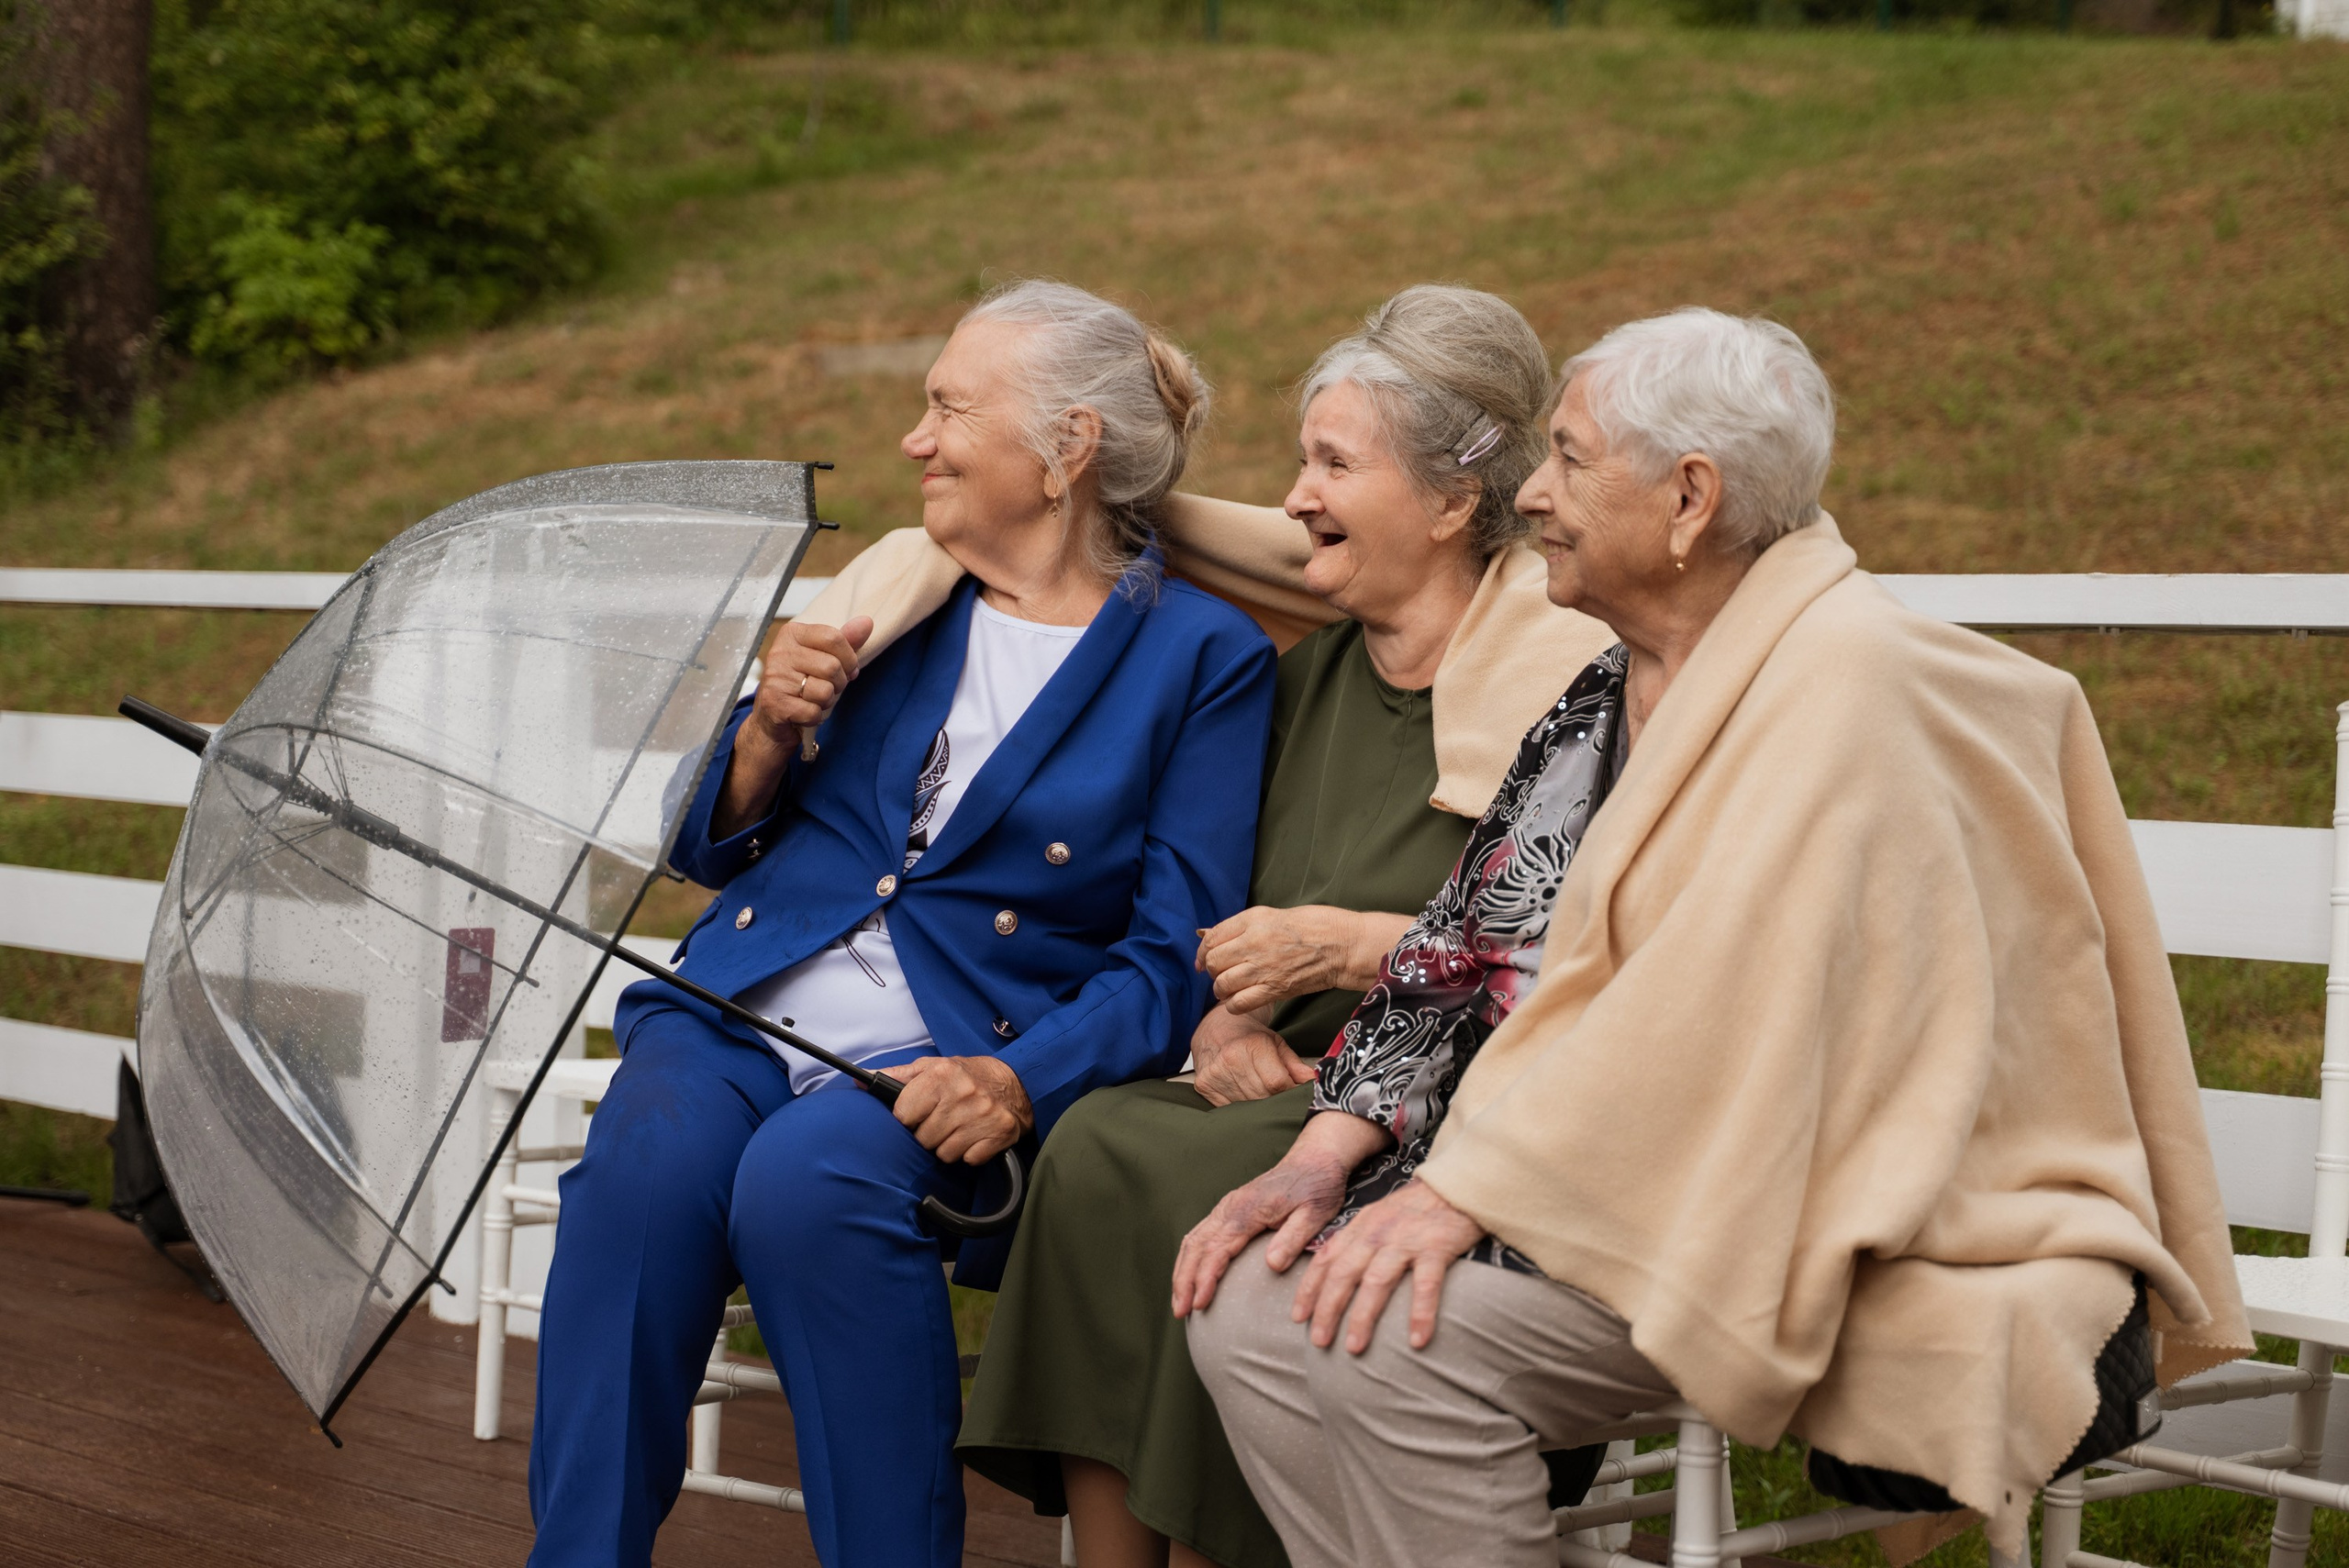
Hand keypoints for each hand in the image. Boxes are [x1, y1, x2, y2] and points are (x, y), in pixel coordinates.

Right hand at [714, 616, 874, 838]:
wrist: (773, 720)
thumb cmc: (801, 686)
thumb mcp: (824, 659)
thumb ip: (845, 641)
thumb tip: (867, 622)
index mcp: (792, 634)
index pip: (834, 637)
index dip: (848, 658)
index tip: (845, 668)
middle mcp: (779, 652)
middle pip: (833, 666)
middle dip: (838, 684)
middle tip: (825, 688)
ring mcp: (775, 678)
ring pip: (825, 690)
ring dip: (826, 702)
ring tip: (811, 700)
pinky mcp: (775, 703)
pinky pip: (814, 712)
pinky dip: (815, 717)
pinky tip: (802, 712)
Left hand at [881, 1054, 1033, 1164]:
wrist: (1015, 1081)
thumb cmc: (965, 1076)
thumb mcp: (931, 1068)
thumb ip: (896, 1076)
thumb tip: (860, 1079)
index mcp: (941, 1074)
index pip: (903, 1115)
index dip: (908, 1118)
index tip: (918, 1113)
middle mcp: (963, 1093)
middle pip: (924, 1138)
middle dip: (929, 1133)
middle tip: (942, 1120)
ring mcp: (983, 1114)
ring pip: (945, 1153)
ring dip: (949, 1145)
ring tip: (958, 1128)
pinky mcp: (999, 1132)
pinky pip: (969, 1159)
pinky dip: (970, 1152)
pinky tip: (974, 1136)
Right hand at [1171, 1111, 1389, 1317]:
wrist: (1316, 1158)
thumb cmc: (1319, 1186)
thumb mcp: (1316, 1213)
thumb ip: (1294, 1238)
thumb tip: (1272, 1265)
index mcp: (1248, 1210)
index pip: (1218, 1248)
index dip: (1205, 1277)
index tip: (1200, 1304)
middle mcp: (1231, 1207)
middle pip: (1196, 1246)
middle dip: (1184, 1280)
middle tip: (1180, 1312)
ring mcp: (1228, 1207)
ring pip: (1194, 1240)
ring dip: (1182, 1271)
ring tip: (1180, 1302)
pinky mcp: (1230, 1209)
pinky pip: (1201, 1234)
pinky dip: (1190, 1258)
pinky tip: (1191, 1276)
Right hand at [1190, 1006, 1318, 1106]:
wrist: (1215, 1030)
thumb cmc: (1249, 1036)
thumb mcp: (1276, 1043)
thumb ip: (1295, 1064)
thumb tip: (1313, 1082)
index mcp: (1252, 1045)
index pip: (1277, 1083)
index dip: (1290, 1091)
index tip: (1295, 1093)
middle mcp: (1231, 1060)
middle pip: (1263, 1096)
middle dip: (1276, 1099)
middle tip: (1280, 1096)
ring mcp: (1215, 1074)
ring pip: (1247, 1105)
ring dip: (1259, 1105)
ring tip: (1262, 1095)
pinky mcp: (1204, 1086)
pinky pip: (1229, 1108)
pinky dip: (1241, 1107)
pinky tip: (1245, 1097)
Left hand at [1195, 906, 1407, 1013]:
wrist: (1342, 945)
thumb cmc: (1313, 925)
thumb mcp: (1272, 915)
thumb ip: (1240, 927)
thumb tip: (1208, 935)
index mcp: (1253, 920)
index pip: (1212, 938)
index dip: (1202, 951)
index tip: (1204, 960)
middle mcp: (1254, 943)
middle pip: (1214, 962)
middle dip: (1213, 970)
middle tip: (1223, 972)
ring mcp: (1264, 968)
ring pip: (1222, 984)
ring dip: (1222, 988)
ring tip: (1231, 987)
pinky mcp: (1275, 989)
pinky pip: (1238, 1003)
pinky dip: (1234, 1004)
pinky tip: (1241, 999)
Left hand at [1292, 1179, 1484, 1354]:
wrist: (1457, 1183)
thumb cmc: (1417, 1208)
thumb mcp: (1379, 1218)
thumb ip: (1359, 1242)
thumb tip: (1335, 1276)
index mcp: (1361, 1227)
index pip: (1326, 1259)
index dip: (1309, 1288)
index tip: (1297, 1317)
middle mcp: (1377, 1233)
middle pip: (1344, 1273)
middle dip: (1327, 1309)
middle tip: (1318, 1341)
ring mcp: (1406, 1240)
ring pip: (1376, 1281)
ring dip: (1362, 1316)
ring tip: (1354, 1347)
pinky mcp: (1436, 1246)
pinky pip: (1426, 1284)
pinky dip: (1420, 1312)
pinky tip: (1417, 1341)